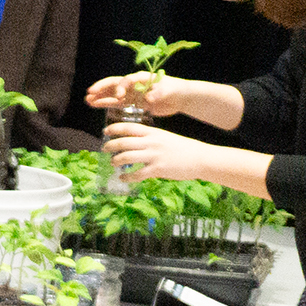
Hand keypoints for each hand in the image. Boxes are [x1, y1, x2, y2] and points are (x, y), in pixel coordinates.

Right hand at [85, 71, 188, 117]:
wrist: (180, 97)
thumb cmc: (175, 89)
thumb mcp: (169, 89)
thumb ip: (159, 92)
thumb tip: (148, 97)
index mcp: (141, 78)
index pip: (127, 80)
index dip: (121, 87)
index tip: (119, 96)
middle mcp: (133, 84)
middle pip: (114, 84)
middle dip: (101, 88)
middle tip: (90, 93)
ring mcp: (131, 93)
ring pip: (112, 94)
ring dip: (100, 96)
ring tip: (87, 100)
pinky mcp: (131, 103)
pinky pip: (115, 103)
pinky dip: (105, 103)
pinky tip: (94, 105)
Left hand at [103, 120, 218, 185]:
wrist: (201, 158)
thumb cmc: (183, 148)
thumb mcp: (165, 137)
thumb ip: (151, 138)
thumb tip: (134, 142)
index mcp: (153, 133)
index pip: (129, 127)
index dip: (114, 129)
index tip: (106, 132)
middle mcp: (151, 142)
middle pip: (123, 142)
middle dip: (110, 146)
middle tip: (104, 149)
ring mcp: (154, 156)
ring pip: (126, 157)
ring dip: (115, 160)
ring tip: (113, 163)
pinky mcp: (158, 169)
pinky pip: (136, 174)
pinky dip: (126, 177)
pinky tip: (123, 178)